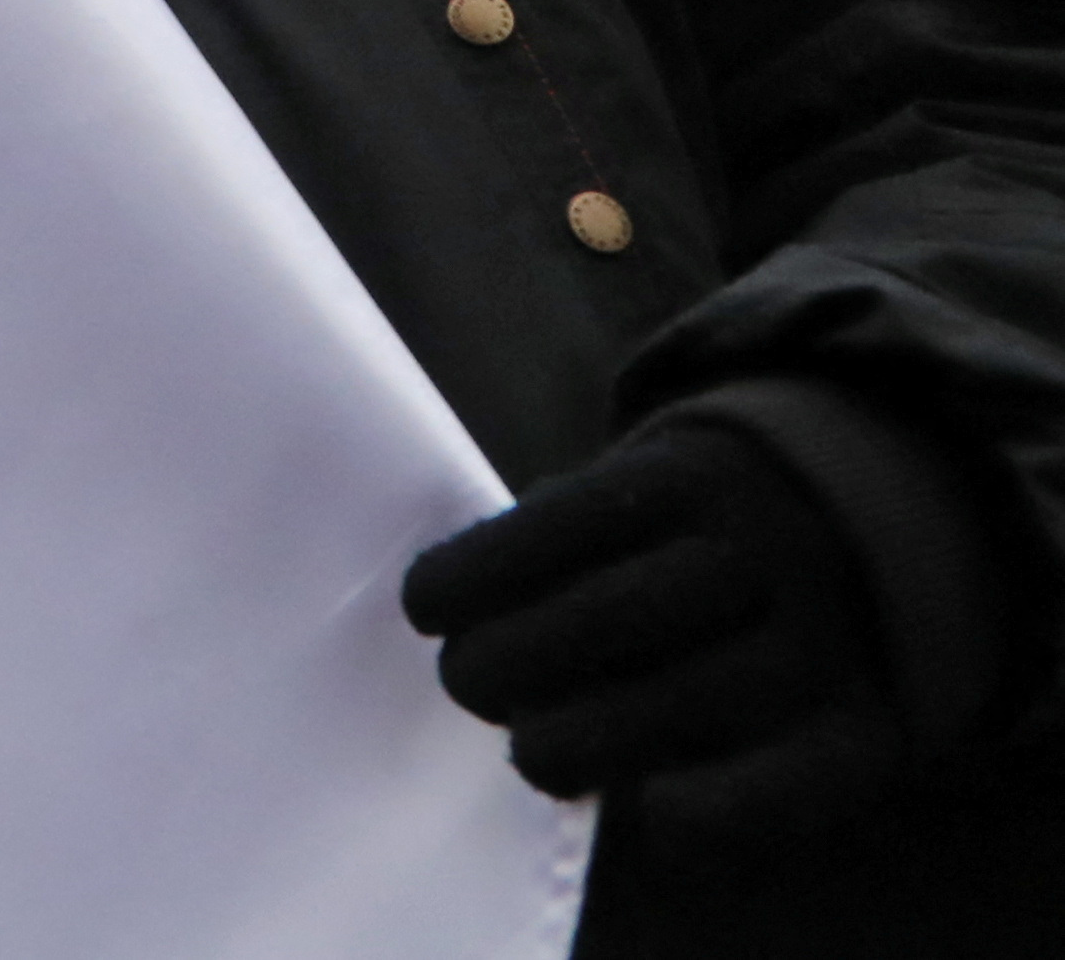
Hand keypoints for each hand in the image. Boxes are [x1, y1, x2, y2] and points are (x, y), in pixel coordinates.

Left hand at [399, 415, 903, 843]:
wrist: (864, 549)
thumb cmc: (687, 534)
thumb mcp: (633, 492)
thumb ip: (554, 536)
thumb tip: (455, 616)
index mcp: (694, 476)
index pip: (555, 528)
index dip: (467, 576)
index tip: (423, 610)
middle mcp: (770, 550)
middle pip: (607, 619)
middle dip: (506, 664)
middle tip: (471, 684)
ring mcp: (826, 643)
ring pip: (672, 707)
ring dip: (573, 742)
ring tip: (536, 747)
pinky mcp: (864, 734)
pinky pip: (774, 790)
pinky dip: (697, 810)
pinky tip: (645, 802)